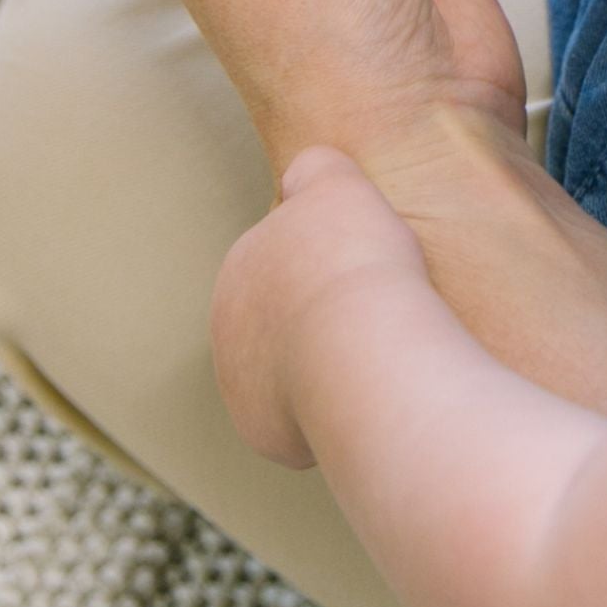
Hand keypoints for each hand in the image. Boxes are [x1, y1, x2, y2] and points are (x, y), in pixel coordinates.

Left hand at [214, 146, 430, 468]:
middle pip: (283, 326)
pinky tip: (373, 399)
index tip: (368, 273)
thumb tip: (305, 169)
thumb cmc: (356, 259)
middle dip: (322, 325)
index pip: (284, 267)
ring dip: (327, 373)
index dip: (330, 269)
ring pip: (293, 377)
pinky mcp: (267, 437)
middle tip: (377, 319)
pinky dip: (334, 415)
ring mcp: (241, 389)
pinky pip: (306, 425)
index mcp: (239, 268)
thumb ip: (315, 170)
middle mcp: (226, 331)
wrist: (361, 345)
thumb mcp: (340, 183)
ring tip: (379, 362)